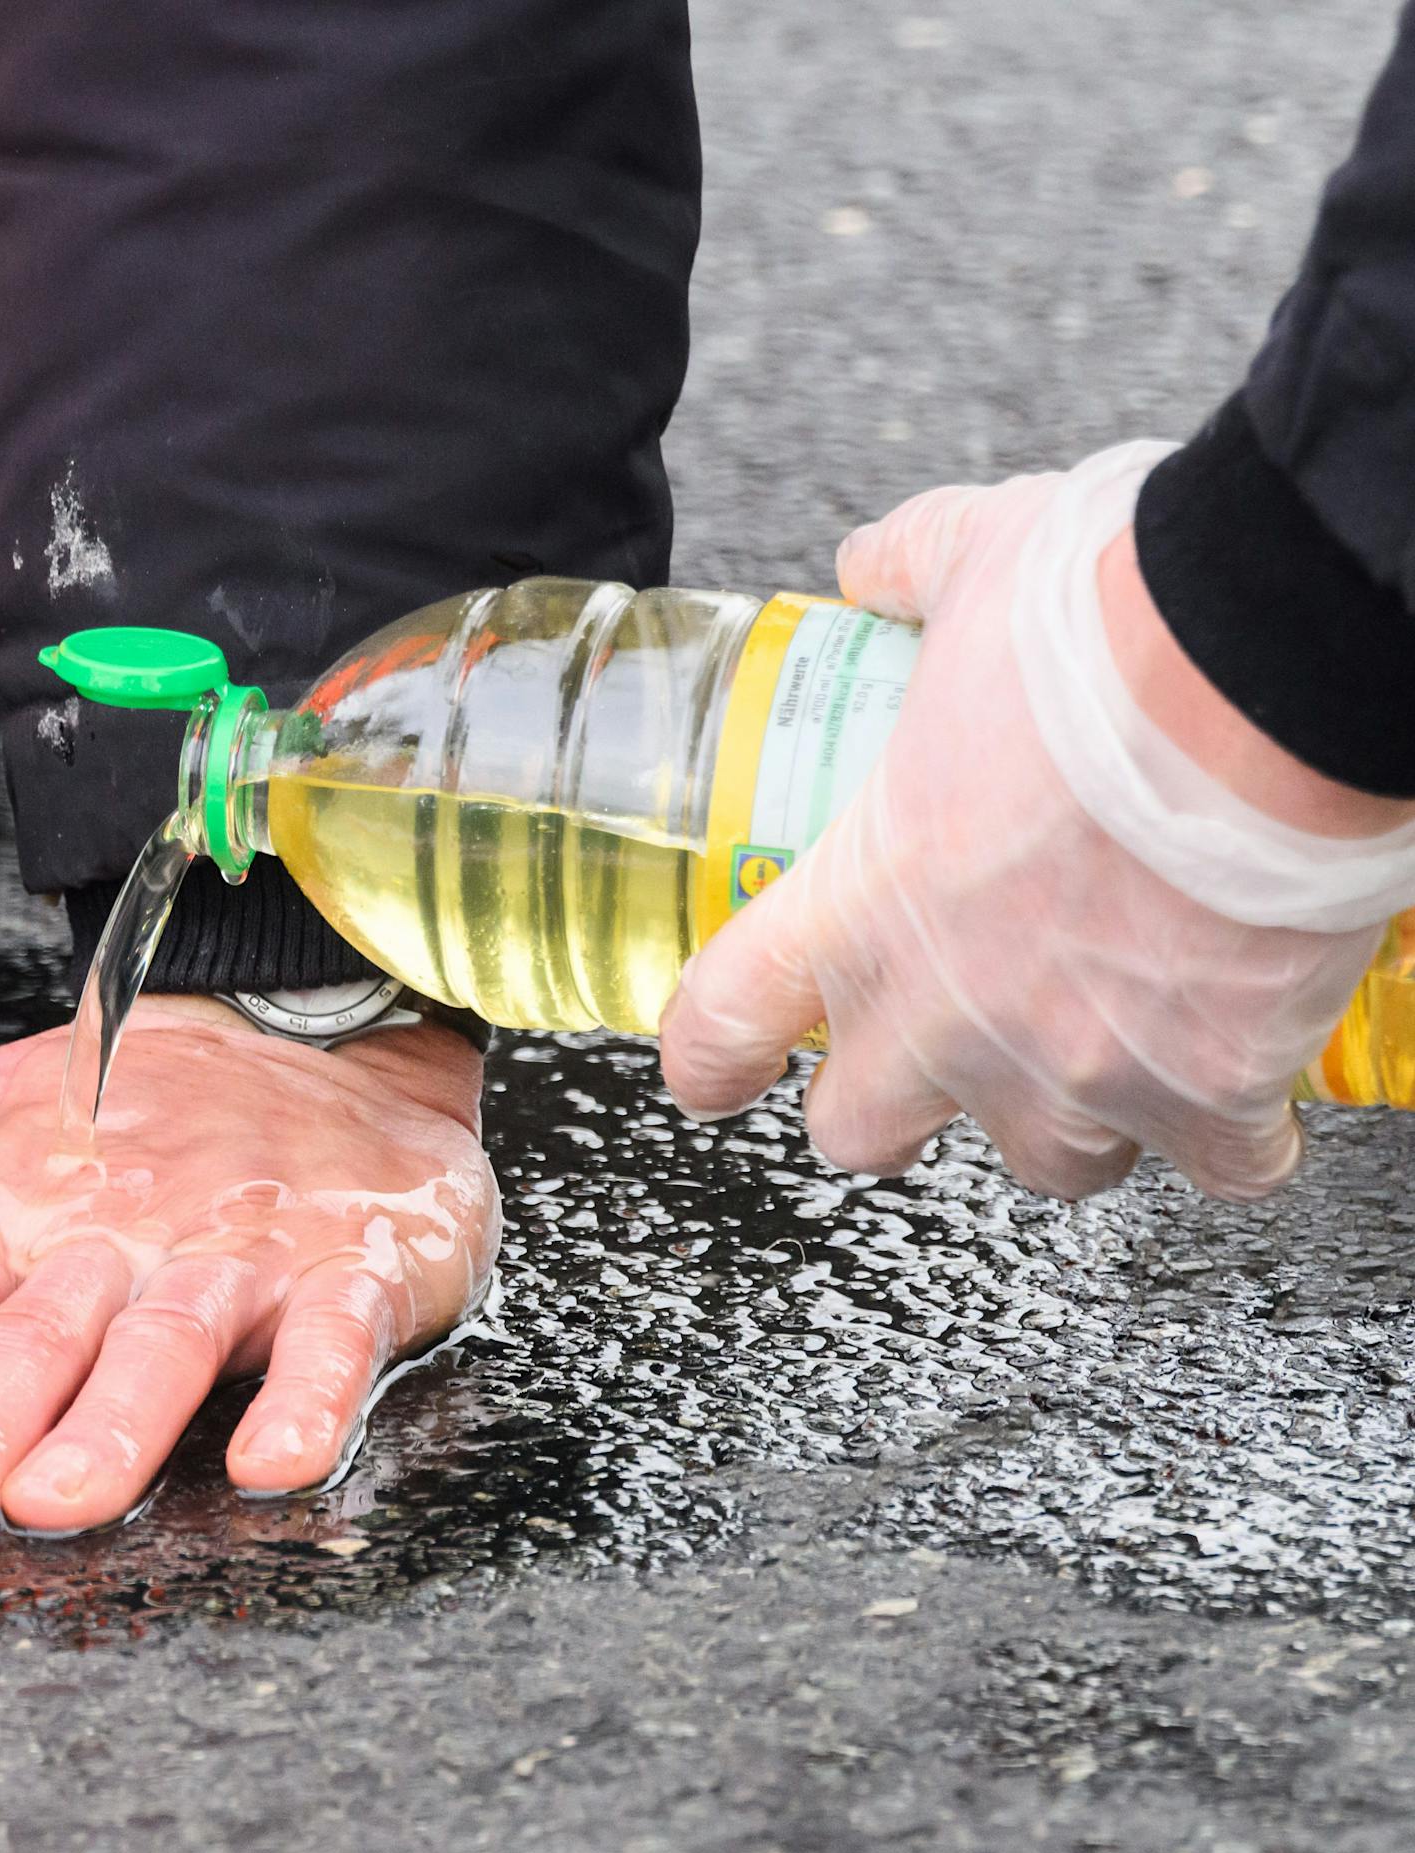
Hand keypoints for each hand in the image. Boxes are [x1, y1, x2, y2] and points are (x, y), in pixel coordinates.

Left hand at [0, 999, 497, 1538]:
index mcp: (11, 1201)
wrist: (311, 1030)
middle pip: (38, 1331)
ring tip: (59, 1499)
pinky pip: (331, 1334)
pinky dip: (308, 1395)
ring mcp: (235, 1245)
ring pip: (168, 1337)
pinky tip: (272, 1461)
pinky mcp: (346, 1263)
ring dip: (114, 1419)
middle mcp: (118, 1226)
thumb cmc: (123, 1100)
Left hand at [661, 445, 1414, 1201]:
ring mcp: (1074, 1067)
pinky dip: (1234, 1134)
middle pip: (866, 1135)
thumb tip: (874, 567)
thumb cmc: (1110, 631)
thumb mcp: (973, 562)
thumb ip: (908, 571)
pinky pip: (1220, 1164)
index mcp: (860, 903)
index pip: (729, 1017)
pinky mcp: (1208, 1092)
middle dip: (885, 1112)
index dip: (710, 1057)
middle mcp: (948, 1013)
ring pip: (1048, 1163)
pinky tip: (1247, 1076)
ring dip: (1066, 1117)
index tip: (714, 1072)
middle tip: (923, 1065)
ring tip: (1102, 1050)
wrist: (1267, 675)